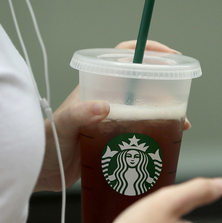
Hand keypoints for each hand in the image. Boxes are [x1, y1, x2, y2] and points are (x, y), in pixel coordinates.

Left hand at [37, 40, 187, 191]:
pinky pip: (143, 129)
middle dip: (164, 85)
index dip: (147, 51)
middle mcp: (106, 98)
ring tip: (181, 123)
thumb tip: (103, 106)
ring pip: (146, 106)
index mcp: (95, 87)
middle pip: (141, 82)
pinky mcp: (116, 138)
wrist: (41, 171)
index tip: (170, 53)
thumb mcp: (62, 125)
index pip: (123, 58)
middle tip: (180, 96)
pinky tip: (169, 139)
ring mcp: (112, 118)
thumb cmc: (46, 143)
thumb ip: (80, 114)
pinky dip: (158, 131)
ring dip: (166, 111)